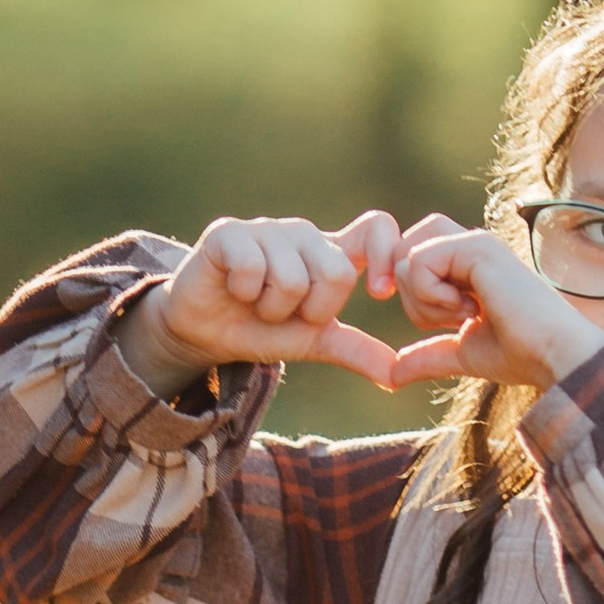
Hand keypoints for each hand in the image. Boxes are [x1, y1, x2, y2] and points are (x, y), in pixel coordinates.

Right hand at [127, 212, 407, 391]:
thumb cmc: (262, 330)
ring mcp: (267, 229)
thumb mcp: (314, 343)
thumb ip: (356, 350)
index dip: (385, 256)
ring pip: (292, 278)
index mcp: (331, 254)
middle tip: (286, 312)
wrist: (205, 334)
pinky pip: (253, 268)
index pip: (376, 228)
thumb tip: (398, 374)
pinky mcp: (230, 232)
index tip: (379, 293)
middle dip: (311, 310)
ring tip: (256, 303)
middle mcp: (304, 234)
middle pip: (336, 271)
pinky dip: (243, 293)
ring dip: (272, 308)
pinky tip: (233, 289)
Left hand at [384, 217, 603, 394]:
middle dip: (409, 294)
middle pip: (404, 249)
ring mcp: (475, 242)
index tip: (434, 323)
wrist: (553, 356)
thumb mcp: (463, 354)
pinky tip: (469, 310)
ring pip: (407, 255)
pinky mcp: (477, 246)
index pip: (414, 256)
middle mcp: (470, 246)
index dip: (409, 289)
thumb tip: (391, 374)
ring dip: (423, 297)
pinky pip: (420, 261)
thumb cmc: (521, 355)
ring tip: (464, 315)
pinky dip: (431, 295)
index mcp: (468, 265)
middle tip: (450, 319)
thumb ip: (428, 356)